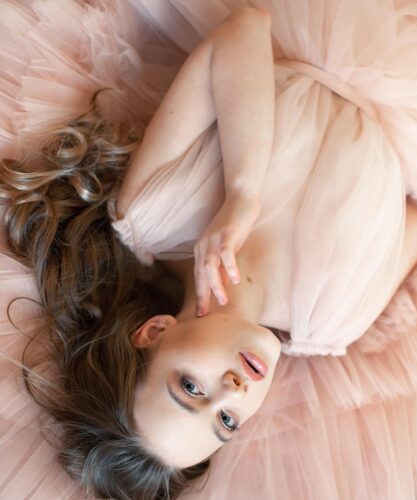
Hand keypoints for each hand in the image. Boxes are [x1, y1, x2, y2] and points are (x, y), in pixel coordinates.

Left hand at [193, 192, 260, 315]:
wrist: (241, 198)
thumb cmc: (235, 224)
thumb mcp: (227, 248)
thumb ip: (222, 264)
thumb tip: (223, 284)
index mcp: (202, 250)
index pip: (199, 277)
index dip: (200, 295)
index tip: (200, 313)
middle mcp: (204, 245)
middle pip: (200, 274)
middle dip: (202, 295)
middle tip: (203, 314)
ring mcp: (214, 238)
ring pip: (210, 265)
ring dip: (215, 285)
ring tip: (222, 301)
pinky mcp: (227, 232)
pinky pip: (226, 252)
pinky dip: (229, 266)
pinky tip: (234, 279)